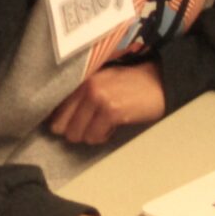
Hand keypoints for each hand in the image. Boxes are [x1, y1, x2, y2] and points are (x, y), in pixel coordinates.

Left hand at [48, 62, 164, 144]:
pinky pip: (95, 137)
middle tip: (92, 126)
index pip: (54, 108)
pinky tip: (114, 126)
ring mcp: (98, 98)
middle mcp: (86, 86)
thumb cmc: (131, 83)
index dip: (60, 121)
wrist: (160, 81)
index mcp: (81, 78)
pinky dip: (104, 136)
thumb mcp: (101, 81)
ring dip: (91, 134)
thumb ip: (80, 95)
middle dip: (76, 131)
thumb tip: (57, 121)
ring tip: (105, 124)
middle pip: (61, 126)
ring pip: (77, 134)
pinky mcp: (111, 111)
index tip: (69, 125)